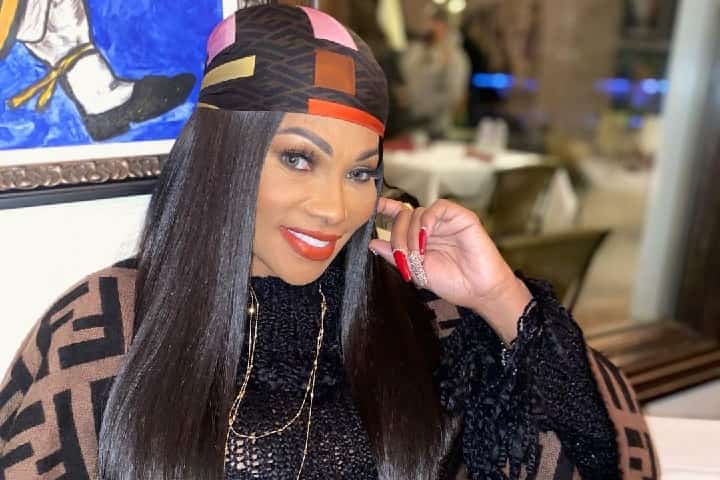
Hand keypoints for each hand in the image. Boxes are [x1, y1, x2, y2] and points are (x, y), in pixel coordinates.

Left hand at [370, 198, 531, 342]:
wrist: (479, 291)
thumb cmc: (453, 283)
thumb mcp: (417, 271)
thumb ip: (396, 256)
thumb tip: (373, 243)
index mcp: (421, 237)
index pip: (401, 216)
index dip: (387, 208)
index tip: (375, 206)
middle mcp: (432, 226)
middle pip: (404, 217)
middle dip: (398, 237)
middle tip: (403, 257)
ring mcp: (446, 221)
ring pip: (418, 212)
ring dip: (411, 234)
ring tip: (418, 254)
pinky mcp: (462, 217)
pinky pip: (439, 207)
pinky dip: (428, 219)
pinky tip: (425, 235)